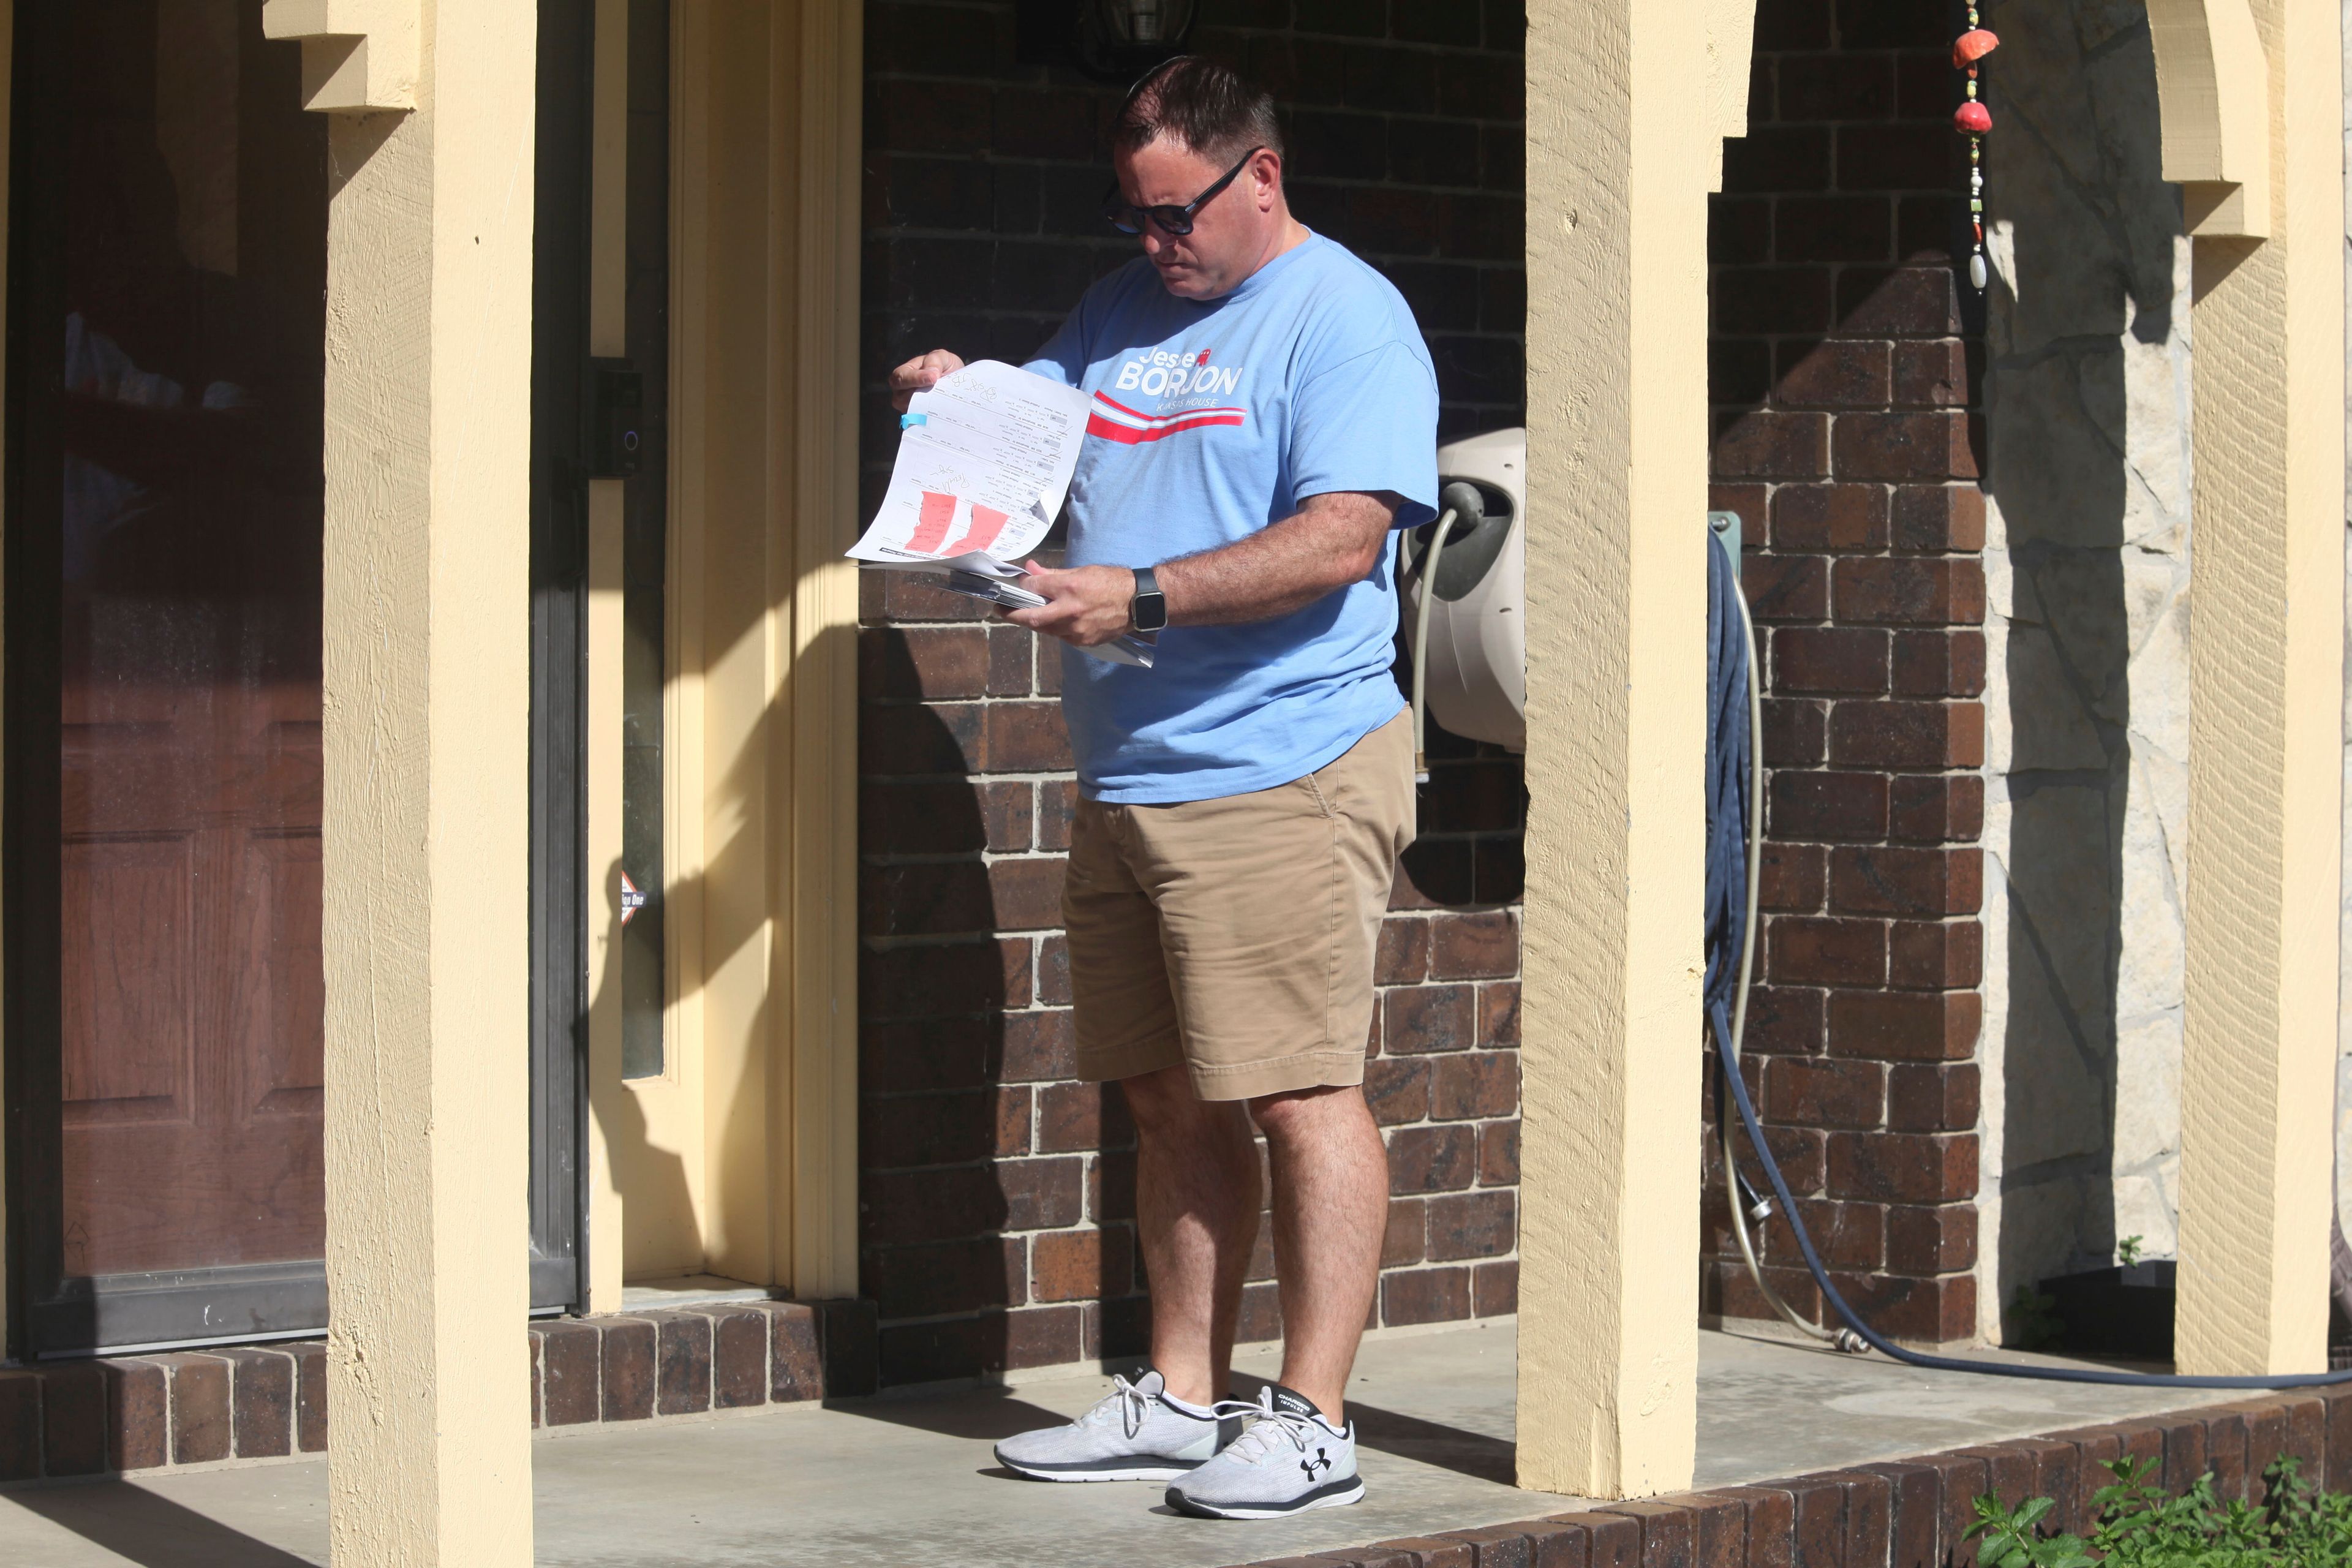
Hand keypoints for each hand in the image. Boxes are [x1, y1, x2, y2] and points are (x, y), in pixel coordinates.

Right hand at [889, 349, 964, 411]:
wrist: (959, 382)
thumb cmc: (945, 367)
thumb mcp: (942, 357)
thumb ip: (934, 361)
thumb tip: (931, 374)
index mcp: (904, 373)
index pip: (901, 377)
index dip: (914, 379)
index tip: (933, 378)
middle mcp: (903, 392)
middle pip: (901, 399)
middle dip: (919, 396)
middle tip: (937, 393)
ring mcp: (911, 407)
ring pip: (912, 411)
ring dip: (927, 408)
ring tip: (942, 402)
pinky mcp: (921, 418)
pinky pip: (922, 421)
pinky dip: (932, 418)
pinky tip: (943, 413)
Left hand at [1004, 562, 1136, 646]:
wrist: (1139, 603)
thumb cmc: (1112, 582)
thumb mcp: (1082, 571)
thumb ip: (1053, 575)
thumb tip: (1030, 570)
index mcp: (1070, 588)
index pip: (1035, 588)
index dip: (1023, 587)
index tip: (1017, 587)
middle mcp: (1070, 612)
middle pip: (1032, 618)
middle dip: (1013, 615)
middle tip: (1000, 610)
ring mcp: (1077, 630)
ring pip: (1046, 629)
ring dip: (1035, 621)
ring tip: (1030, 612)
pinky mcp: (1084, 642)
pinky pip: (1061, 635)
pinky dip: (1055, 627)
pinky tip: (1057, 619)